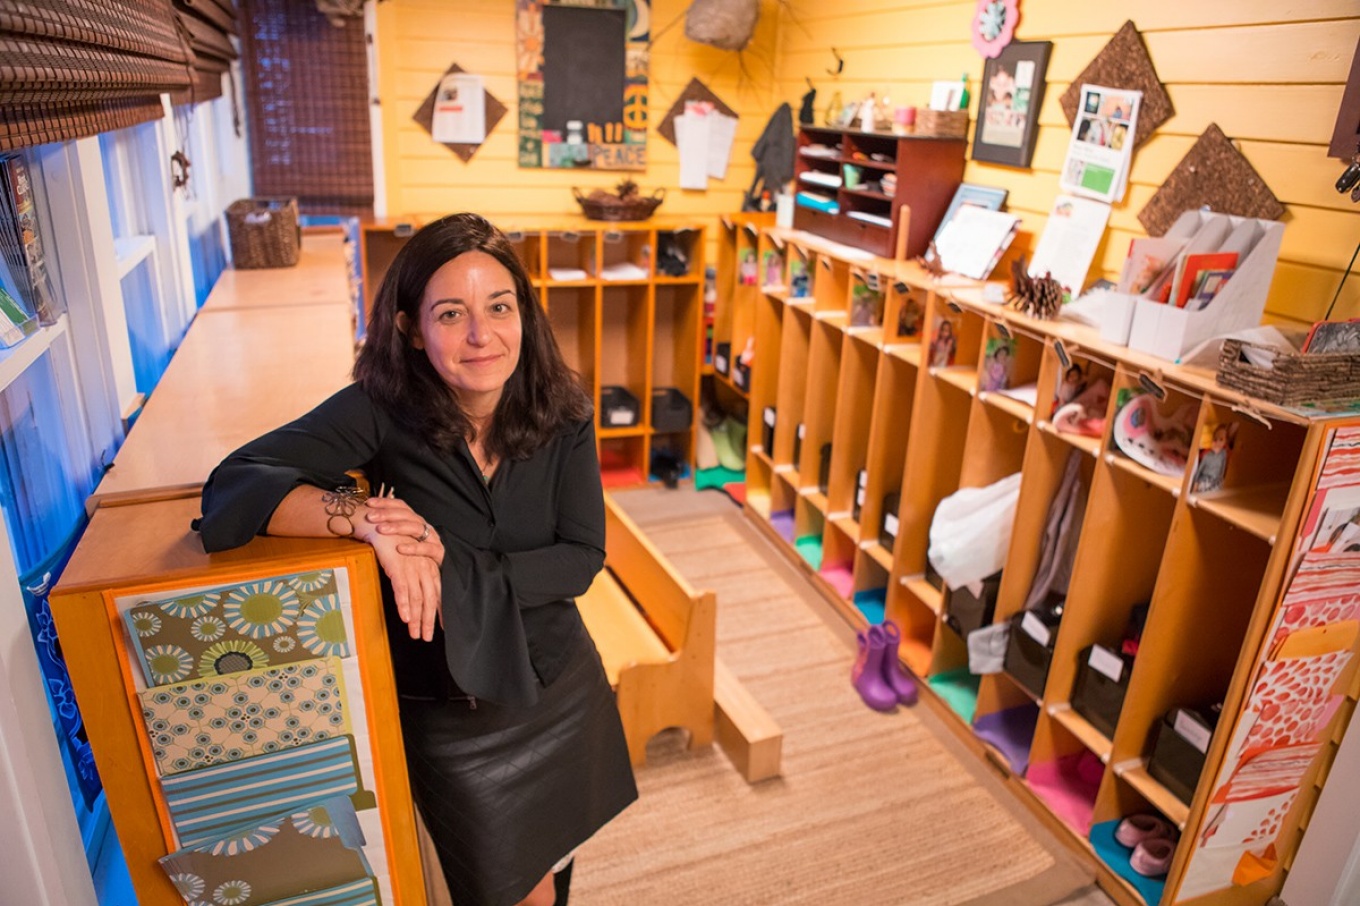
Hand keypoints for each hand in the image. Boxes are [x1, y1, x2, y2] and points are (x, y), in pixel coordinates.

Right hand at [355, 497, 442, 640]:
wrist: (379, 522)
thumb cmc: (393, 540)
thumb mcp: (408, 558)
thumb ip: (414, 574)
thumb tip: (414, 592)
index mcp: (428, 565)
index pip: (438, 592)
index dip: (440, 610)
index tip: (441, 627)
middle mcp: (424, 568)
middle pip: (429, 599)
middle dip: (429, 620)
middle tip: (426, 637)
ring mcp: (412, 567)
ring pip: (418, 598)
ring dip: (416, 619)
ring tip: (415, 635)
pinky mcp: (398, 567)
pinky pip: (402, 589)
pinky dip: (404, 604)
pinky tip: (405, 618)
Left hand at [361, 494, 444, 563]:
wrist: (435, 573)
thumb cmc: (415, 555)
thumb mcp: (401, 540)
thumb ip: (388, 531)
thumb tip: (365, 523)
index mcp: (414, 521)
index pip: (400, 506)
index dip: (385, 502)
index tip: (369, 503)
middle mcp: (424, 526)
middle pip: (406, 514)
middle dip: (387, 514)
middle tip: (370, 517)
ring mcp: (432, 538)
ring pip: (415, 527)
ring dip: (397, 527)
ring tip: (381, 530)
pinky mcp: (438, 552)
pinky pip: (426, 548)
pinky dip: (413, 548)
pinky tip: (399, 549)